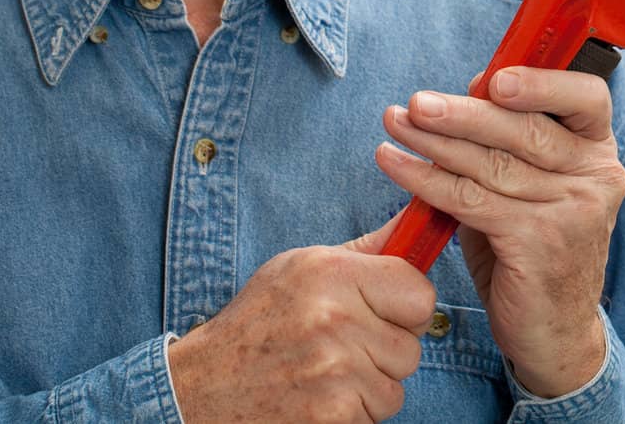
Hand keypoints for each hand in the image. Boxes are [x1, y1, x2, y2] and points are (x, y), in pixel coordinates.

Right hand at [167, 214, 436, 422]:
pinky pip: (378, 414)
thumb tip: (419, 220)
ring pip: (397, 384)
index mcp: (330, 273)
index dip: (408, 305)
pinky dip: (357, 412)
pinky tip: (321, 396)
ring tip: (328, 371)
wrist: (204, 388)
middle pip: (412, 345)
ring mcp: (334, 373)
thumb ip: (366, 250)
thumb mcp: (303, 267)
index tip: (387, 310)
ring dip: (371, 384)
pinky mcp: (334, 417)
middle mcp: (334, 319)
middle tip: (344, 344)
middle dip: (387, 348)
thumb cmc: (260, 321)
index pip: (420, 293)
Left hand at [375, 66, 624, 397]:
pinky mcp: (539, 244)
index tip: (492, 78)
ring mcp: (572, 212)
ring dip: (434, 141)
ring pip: (492, 164)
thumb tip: (463, 94)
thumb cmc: (534, 248)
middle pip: (524, 129)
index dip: (541, 81)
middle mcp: (596, 177)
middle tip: (416, 102)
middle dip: (463, 112)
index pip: (586, 97)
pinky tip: (396, 165)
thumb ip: (509, 145)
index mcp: (598, 152)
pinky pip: (471, 201)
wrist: (554, 334)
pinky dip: (426, 181)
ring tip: (394, 125)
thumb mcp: (531, 188)